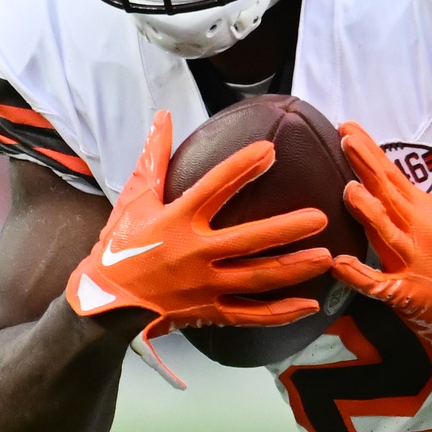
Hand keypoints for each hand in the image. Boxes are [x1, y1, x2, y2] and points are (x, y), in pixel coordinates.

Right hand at [65, 111, 333, 337]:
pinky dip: (280, 313)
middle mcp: (192, 254)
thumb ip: (153, 158)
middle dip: (284, 230)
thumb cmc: (121, 245)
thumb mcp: (133, 199)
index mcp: (175, 221)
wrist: (104, 302)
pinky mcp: (209, 312)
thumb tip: (164, 116)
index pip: (212, 188)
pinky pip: (250, 315)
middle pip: (246, 240)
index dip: (240, 169)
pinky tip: (309, 304)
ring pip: (255, 279)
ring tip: (327, 258)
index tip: (270, 150)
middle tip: (320, 218)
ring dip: (293, 269)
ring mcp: (203, 286)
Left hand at [331, 121, 431, 348]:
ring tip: (350, 190)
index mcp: (418, 208)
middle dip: (367, 166)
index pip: (390, 174)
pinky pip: (378, 282)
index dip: (370, 151)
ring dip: (369, 211)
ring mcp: (410, 258)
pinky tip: (342, 264)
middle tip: (347, 140)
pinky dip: (359, 274)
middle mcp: (415, 228)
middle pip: (388, 193)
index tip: (348, 128)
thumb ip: (398, 195)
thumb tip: (370, 168)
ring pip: (386, 231)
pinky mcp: (403, 289)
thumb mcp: (426, 215)